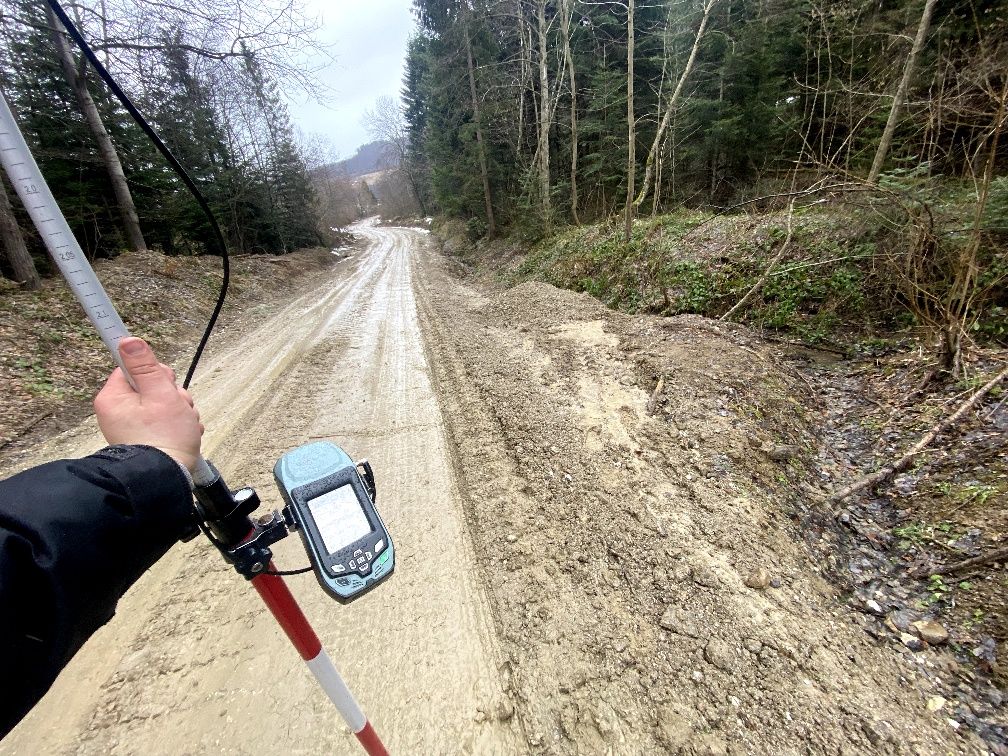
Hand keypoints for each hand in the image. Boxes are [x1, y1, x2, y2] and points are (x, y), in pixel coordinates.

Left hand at [94, 337, 203, 472]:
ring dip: (179, 411)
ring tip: (183, 426)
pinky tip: (184, 434)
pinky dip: (176, 425)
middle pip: (151, 386)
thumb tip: (128, 341)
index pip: (133, 368)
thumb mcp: (161, 394)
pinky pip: (163, 421)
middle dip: (172, 396)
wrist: (165, 478)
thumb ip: (146, 366)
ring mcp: (130, 426)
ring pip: (162, 404)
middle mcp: (117, 411)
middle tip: (178, 410)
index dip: (156, 374)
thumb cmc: (164, 437)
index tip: (165, 384)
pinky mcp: (143, 437)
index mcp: (114, 398)